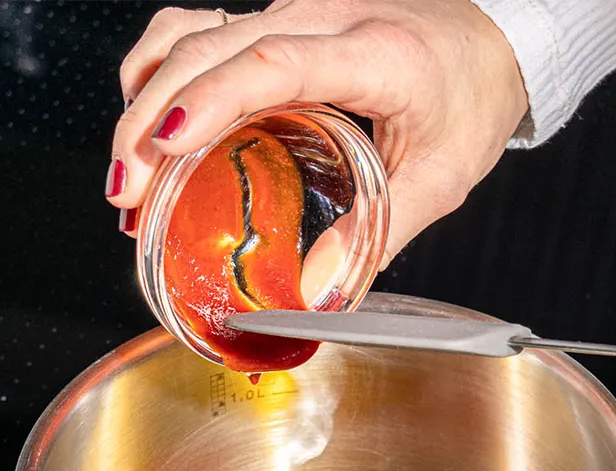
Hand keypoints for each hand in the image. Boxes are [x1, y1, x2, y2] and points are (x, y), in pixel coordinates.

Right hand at [107, 0, 528, 265]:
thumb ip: (379, 237)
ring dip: (145, 101)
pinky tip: (151, 125)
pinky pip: (199, 31)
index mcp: (371, 51)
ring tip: (130, 178)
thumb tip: (316, 297)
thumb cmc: (470, 102)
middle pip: (209, 50)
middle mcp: (322, 17)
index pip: (271, 63)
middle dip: (151, 120)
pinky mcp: (275, 22)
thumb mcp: (441, 179)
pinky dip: (164, 74)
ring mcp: (292, 12)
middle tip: (127, 198)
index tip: (166, 145)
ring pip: (192, 37)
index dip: (209, 100)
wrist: (488, 42)